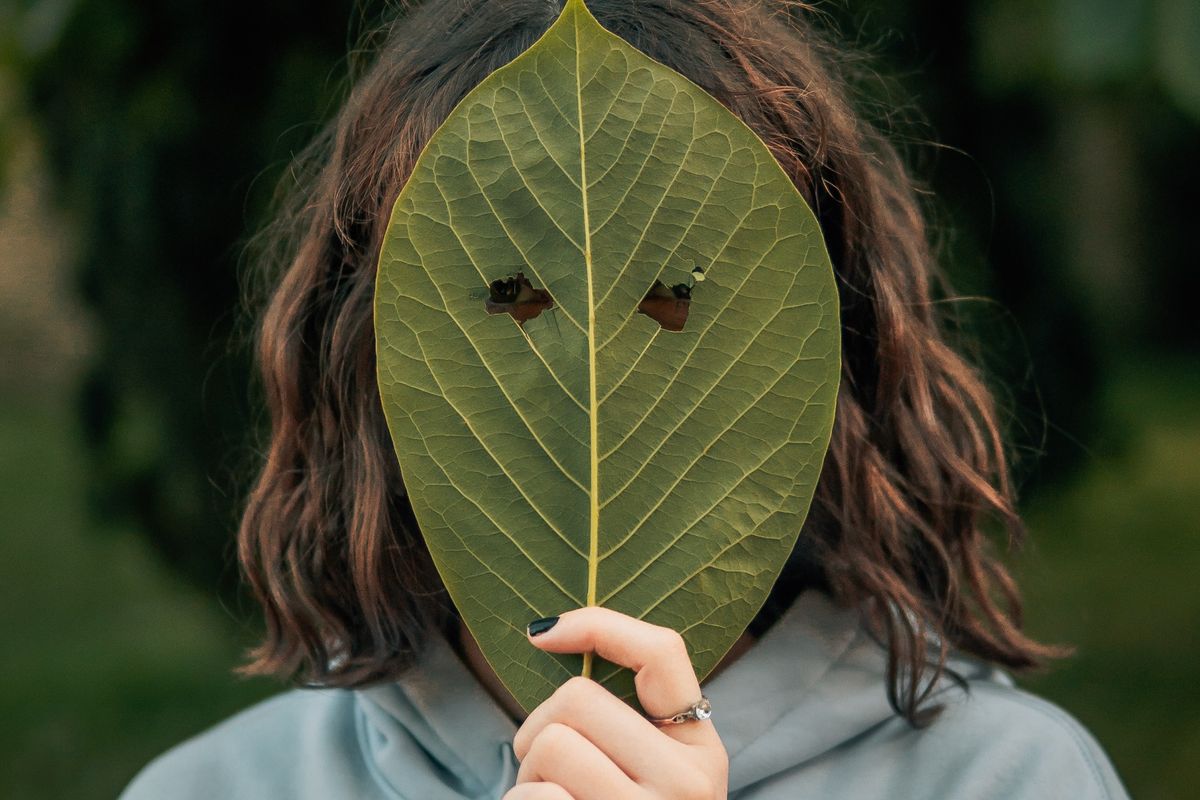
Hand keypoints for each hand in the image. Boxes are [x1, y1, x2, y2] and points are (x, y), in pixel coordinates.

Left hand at [503, 607, 728, 799]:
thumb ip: (619, 723)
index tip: (541, 631)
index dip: (597, 624)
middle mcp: (688, 785)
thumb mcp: (644, 777)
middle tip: (547, 774)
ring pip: (548, 747)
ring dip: (525, 778)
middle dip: (536, 731)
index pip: (662, 652)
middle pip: (575, 701)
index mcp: (699, 749)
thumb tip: (547, 632)